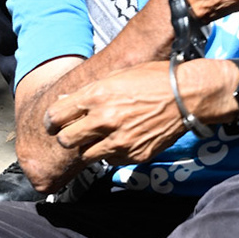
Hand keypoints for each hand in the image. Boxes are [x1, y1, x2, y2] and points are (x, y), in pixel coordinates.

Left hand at [43, 58, 235, 167]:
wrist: (187, 96)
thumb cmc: (153, 79)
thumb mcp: (117, 76)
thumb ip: (88, 92)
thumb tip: (65, 102)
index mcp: (97, 96)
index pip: (57, 116)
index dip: (52, 121)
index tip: (54, 124)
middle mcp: (105, 120)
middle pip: (67, 140)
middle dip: (68, 137)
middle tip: (75, 133)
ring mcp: (120, 141)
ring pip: (87, 155)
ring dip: (90, 147)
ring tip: (102, 136)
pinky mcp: (134, 155)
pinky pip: (111, 160)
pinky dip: (111, 153)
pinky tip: (121, 140)